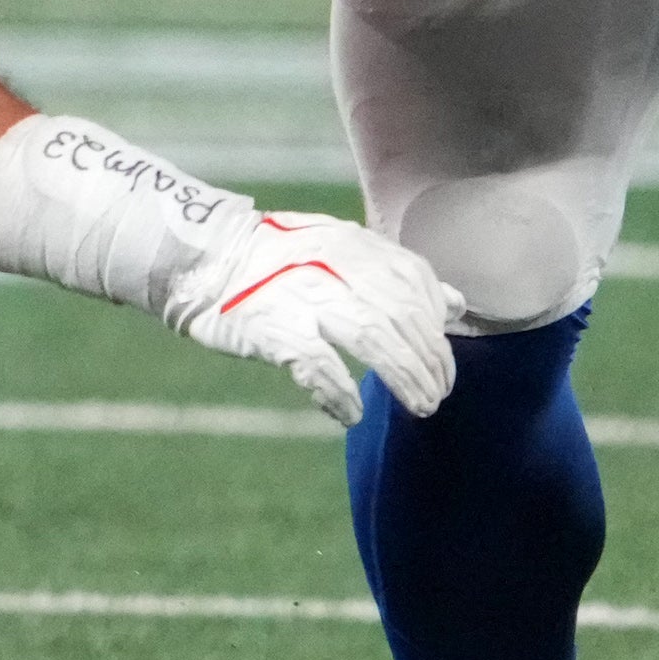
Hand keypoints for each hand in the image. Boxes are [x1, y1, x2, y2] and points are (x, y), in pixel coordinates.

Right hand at [167, 208, 460, 422]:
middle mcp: (336, 264)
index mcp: (355, 244)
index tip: (442, 357)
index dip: (436, 323)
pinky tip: (352, 414)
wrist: (203, 258)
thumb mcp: (343, 252)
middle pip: (402, 315)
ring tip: (422, 405)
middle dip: (429, 359)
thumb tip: (455, 305)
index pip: (415, 281)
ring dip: (404, 376)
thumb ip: (398, 277)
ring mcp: (304, 294)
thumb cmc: (277, 263)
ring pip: (373, 337)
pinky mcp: (273, 326)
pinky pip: (318, 365)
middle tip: (439, 394)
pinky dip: (340, 392)